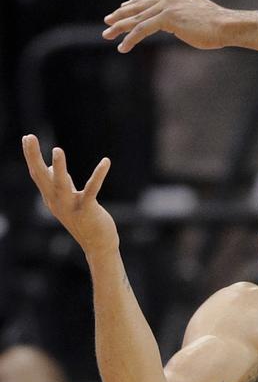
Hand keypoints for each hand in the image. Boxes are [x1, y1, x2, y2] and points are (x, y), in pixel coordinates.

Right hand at [22, 135, 118, 257]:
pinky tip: (106, 161)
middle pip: (41, 176)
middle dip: (34, 157)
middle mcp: (56, 201)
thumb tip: (51, 166)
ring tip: (57, 150)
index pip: (37, 174)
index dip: (31, 156)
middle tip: (29, 137)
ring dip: (60, 168)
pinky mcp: (87, 209)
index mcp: (50, 197)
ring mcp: (70, 206)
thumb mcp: (67, 199)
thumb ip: (60, 182)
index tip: (27, 137)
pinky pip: (92, 190)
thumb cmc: (83, 219)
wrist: (97, 243)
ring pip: (61, 184)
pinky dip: (98, 175)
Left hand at [102, 0, 231, 52]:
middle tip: (107, 21)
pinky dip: (131, 38)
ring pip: (137, 17)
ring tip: (107, 35)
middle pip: (139, 5)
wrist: (228, 26)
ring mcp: (168, 5)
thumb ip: (182, 18)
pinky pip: (143, 29)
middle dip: (121, 14)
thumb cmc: (218, 27)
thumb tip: (173, 26)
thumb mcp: (197, 18)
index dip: (134, 5)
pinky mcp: (167, 17)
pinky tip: (123, 47)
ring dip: (120, 27)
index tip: (122, 8)